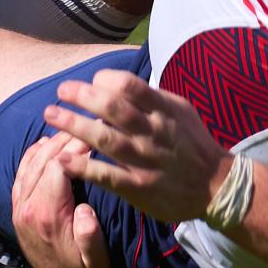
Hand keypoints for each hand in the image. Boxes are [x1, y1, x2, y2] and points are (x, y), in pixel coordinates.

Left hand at [9, 131, 116, 267]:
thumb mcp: (97, 261)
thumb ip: (90, 238)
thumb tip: (85, 212)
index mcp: (47, 216)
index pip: (58, 166)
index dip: (76, 147)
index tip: (95, 135)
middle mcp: (27, 209)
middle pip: (42, 159)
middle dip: (65, 139)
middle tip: (86, 124)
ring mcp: (19, 209)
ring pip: (30, 163)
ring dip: (50, 144)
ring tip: (72, 130)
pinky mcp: (18, 210)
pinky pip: (21, 174)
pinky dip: (32, 156)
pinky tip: (46, 144)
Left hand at [45, 68, 231, 227]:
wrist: (216, 186)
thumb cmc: (194, 144)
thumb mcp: (181, 110)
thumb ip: (152, 98)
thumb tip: (119, 84)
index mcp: (164, 110)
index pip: (130, 85)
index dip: (105, 80)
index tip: (91, 81)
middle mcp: (153, 132)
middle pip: (113, 109)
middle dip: (82, 96)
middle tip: (61, 90)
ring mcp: (145, 160)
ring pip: (105, 140)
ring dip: (74, 126)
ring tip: (51, 115)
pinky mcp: (139, 187)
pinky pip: (106, 175)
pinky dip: (83, 166)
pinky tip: (62, 159)